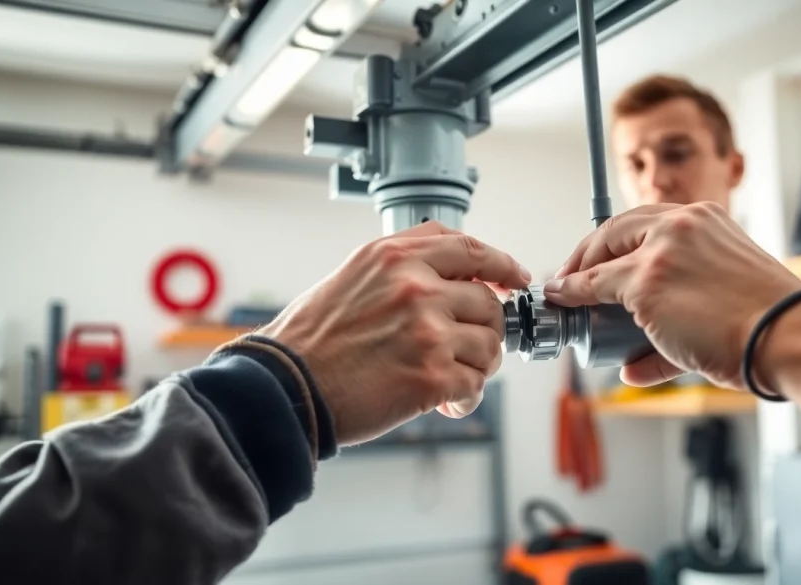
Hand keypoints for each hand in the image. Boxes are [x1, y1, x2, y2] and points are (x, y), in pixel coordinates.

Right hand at [257, 222, 530, 444]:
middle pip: (488, 303)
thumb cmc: (313, 339)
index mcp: (395, 257)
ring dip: (476, 366)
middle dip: (482, 330)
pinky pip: (475, 384)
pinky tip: (444, 404)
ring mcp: (427, 331)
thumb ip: (403, 265)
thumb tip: (456, 271)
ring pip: (490, 345)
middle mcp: (416, 287)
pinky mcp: (432, 376)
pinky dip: (465, 398)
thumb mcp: (352, 276)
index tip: (516, 279)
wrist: (285, 387)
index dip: (501, 265)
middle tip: (463, 351)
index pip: (469, 248)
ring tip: (449, 378)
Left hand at [544, 202, 800, 388]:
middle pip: (615, 230)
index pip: (644, 222)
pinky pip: (594, 286)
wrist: (789, 336)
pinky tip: (564, 301)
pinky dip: (573, 294)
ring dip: (577, 275)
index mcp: (706, 219)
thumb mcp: (727, 294)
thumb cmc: (769, 325)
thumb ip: (685, 314)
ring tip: (567, 296)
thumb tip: (639, 363)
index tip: (599, 263)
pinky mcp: (645, 282)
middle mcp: (682, 224)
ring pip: (601, 257)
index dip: (613, 243)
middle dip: (587, 254)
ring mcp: (661, 251)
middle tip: (572, 277)